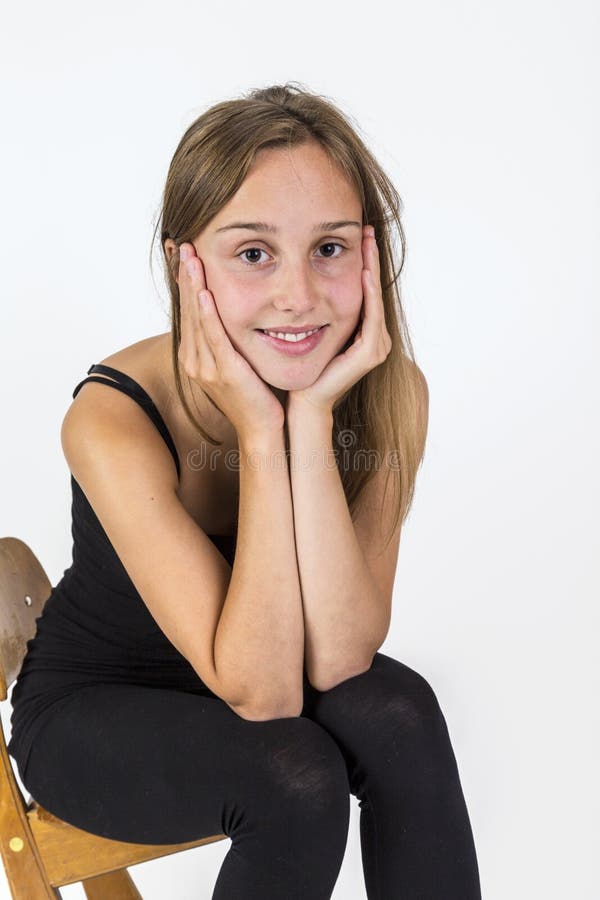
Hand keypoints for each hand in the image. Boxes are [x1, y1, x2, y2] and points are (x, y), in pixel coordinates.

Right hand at [177, 242, 285, 440]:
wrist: (264, 432)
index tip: (184, 254)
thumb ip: (231, 342)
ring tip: (190, 256)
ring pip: (197, 319)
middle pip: (187, 310)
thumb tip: (235, 317)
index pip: (189, 311)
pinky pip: (214, 338)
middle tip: (181, 243)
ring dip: (193, 286)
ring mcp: (207, 368)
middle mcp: (195, 362)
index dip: (186, 281)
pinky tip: (204, 293)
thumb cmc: (257, 398)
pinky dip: (207, 314)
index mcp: (196, 358)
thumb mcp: (238, 365)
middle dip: (185, 275)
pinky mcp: (225, 373)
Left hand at [286, 225, 391, 416]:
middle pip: (374, 289)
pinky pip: (371, 317)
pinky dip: (368, 294)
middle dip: (371, 258)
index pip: (366, 289)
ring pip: (374, 299)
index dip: (364, 260)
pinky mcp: (369, 355)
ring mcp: (376, 347)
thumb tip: (302, 277)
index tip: (358, 232)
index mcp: (363, 332)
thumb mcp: (309, 329)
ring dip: (372, 269)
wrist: (302, 399)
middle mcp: (376, 339)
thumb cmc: (300, 367)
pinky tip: (363, 273)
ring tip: (368, 243)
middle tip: (367, 228)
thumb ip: (315, 307)